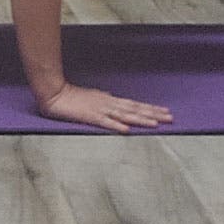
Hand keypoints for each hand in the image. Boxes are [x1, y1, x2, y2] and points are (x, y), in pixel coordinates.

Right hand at [37, 81, 172, 133]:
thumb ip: (105, 102)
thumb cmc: (71, 96)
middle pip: (135, 110)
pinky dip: (116, 126)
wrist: (53, 93)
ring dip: (141, 119)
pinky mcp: (89, 117)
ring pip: (125, 115)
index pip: (134, 106)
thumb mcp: (92, 98)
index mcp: (109, 100)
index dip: (150, 109)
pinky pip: (105, 122)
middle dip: (153, 114)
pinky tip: (127, 130)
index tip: (165, 112)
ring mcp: (100, 110)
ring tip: (156, 124)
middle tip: (170, 118)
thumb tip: (116, 103)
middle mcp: (108, 104)